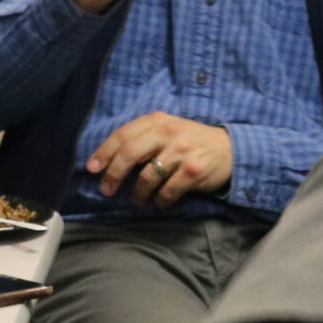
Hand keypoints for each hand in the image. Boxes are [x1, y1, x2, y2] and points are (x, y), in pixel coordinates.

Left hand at [87, 113, 233, 207]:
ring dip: (138, 193)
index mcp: (157, 121)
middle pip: (130, 154)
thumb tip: (109, 160)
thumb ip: (143, 138)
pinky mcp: (193, 170)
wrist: (230, 150)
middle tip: (106, 190)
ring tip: (138, 200)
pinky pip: (167, 191)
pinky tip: (160, 202)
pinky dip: (160, 200)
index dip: (104, 152)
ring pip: (147, 177)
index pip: (123, 134)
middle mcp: (168, 132)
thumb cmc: (191, 141)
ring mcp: (181, 151)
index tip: (91, 168)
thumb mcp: (167, 130)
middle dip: (114, 174)